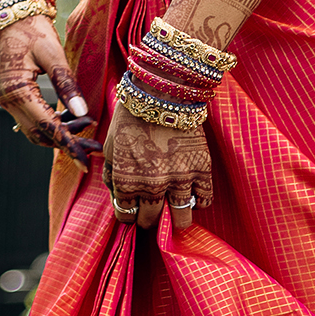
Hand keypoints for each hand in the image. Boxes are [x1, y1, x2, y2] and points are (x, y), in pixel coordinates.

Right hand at [0, 15, 100, 159]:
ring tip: (88, 127)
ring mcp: (7, 100)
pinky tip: (71, 117)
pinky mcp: (12, 96)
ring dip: (60, 133)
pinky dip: (51, 122)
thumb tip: (83, 113)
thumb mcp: (53, 53)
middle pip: (41, 134)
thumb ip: (66, 84)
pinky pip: (32, 118)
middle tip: (95, 147)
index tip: (87, 160)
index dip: (69, 145)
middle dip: (68, 142)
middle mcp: (8, 101)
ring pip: (35, 129)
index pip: (47, 126)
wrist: (8, 14)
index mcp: (17, 91)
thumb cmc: (31, 28)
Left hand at [100, 102, 211, 233]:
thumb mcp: (111, 148)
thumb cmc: (131, 119)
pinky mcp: (201, 170)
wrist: (161, 94)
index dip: (129, 214)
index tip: (134, 209)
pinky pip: (203, 201)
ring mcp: (178, 180)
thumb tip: (116, 196)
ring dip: (176, 220)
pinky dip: (198, 203)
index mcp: (126, 182)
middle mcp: (151, 186)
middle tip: (152, 212)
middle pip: (151, 221)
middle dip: (149, 219)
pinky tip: (192, 198)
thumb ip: (111, 176)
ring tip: (174, 214)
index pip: (126, 216)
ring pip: (181, 219)